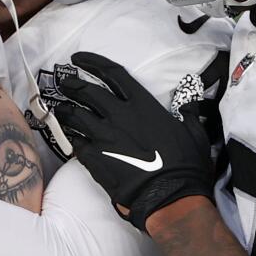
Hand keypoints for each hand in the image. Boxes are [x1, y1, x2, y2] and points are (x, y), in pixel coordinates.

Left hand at [54, 52, 214, 230]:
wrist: (169, 197)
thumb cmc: (185, 166)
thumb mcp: (194, 133)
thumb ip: (188, 113)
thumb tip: (190, 102)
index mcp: (142, 105)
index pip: (112, 74)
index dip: (92, 62)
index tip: (78, 59)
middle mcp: (119, 116)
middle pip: (87, 92)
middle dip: (73, 85)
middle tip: (65, 84)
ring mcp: (103, 137)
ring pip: (75, 116)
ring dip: (66, 110)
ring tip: (62, 109)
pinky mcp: (94, 158)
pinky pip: (76, 143)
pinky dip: (73, 139)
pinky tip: (72, 139)